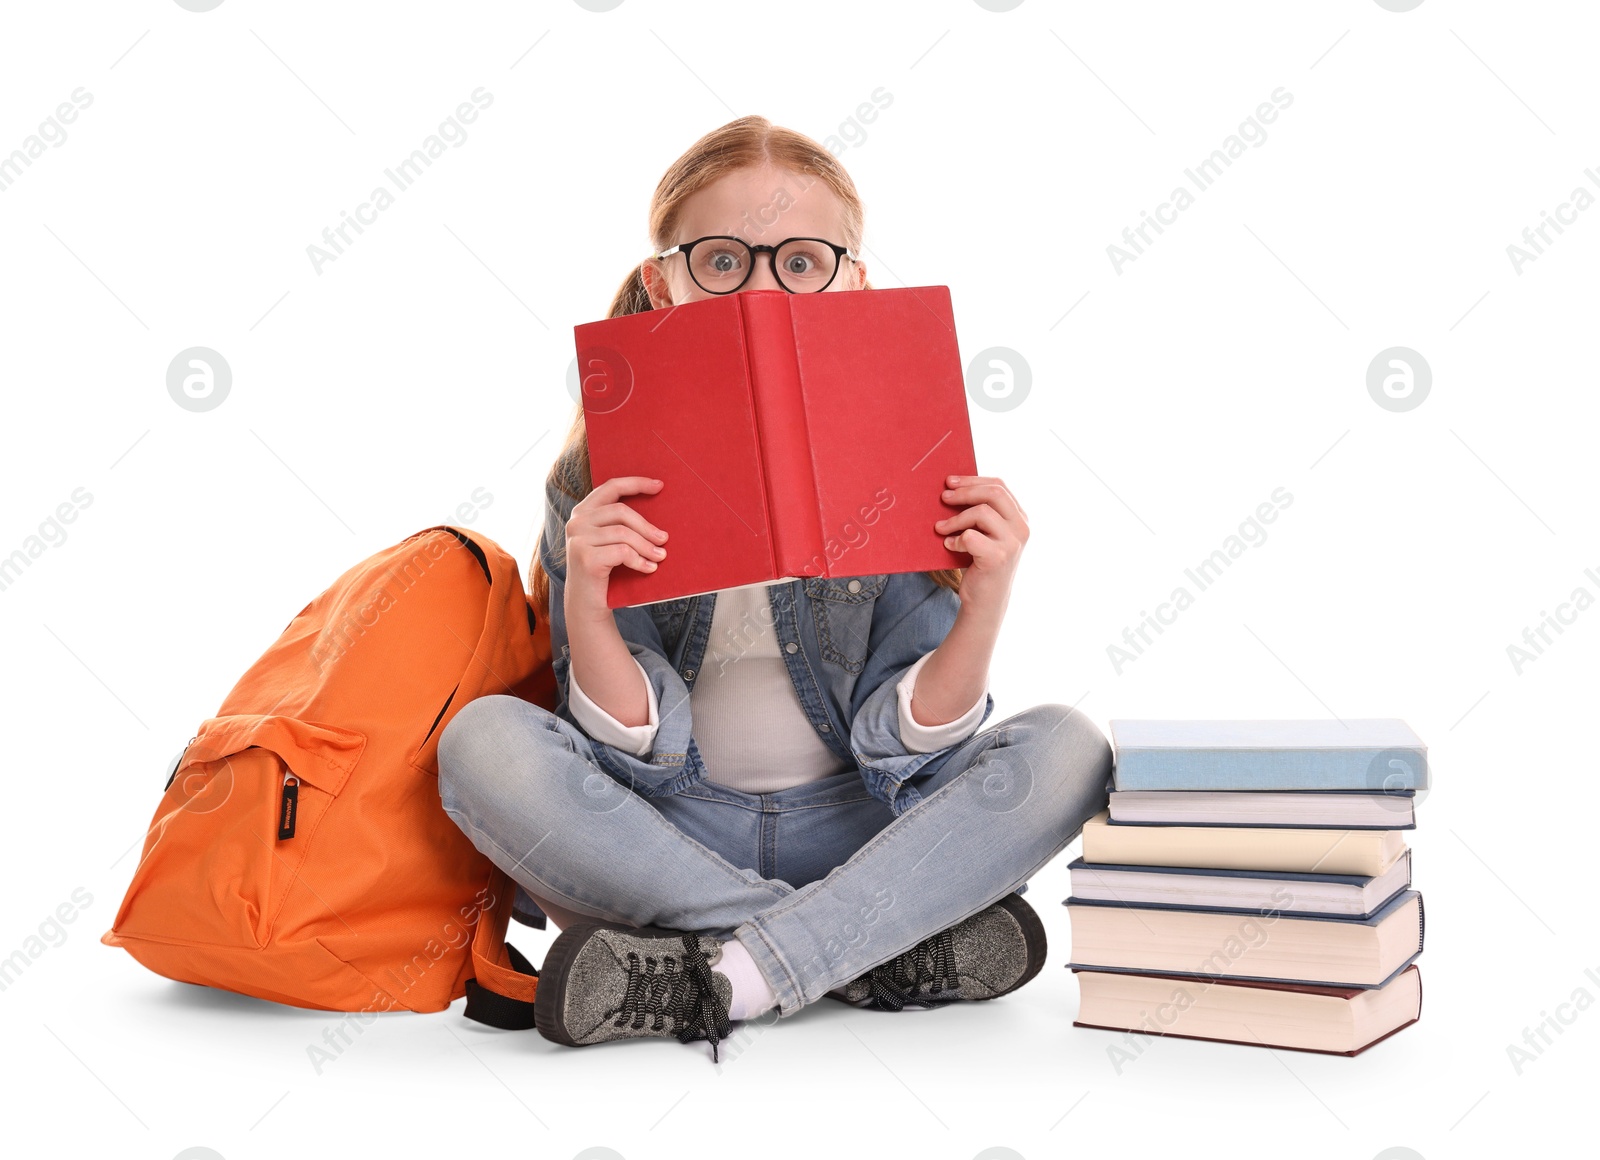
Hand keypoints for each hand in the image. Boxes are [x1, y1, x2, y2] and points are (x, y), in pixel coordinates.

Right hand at [564, 475, 669, 617]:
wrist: (586, 605)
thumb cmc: (604, 571)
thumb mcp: (609, 542)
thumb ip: (620, 524)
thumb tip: (657, 513)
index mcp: (582, 512)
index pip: (611, 487)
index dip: (636, 483)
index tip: (659, 485)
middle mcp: (576, 522)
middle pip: (621, 511)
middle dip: (647, 526)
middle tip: (664, 539)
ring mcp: (578, 539)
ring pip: (624, 534)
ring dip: (647, 546)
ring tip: (660, 556)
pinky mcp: (586, 558)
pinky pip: (622, 552)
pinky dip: (640, 560)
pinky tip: (649, 568)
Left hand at [934, 474, 1027, 612]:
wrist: (986, 601)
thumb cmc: (981, 563)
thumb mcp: (987, 533)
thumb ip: (982, 512)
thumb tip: (953, 487)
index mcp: (1020, 518)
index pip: (999, 486)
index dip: (973, 480)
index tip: (951, 481)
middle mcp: (1022, 528)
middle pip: (993, 493)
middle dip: (965, 492)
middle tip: (944, 497)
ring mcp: (1012, 543)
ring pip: (981, 512)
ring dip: (955, 519)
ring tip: (941, 528)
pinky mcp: (998, 557)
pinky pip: (970, 536)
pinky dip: (955, 540)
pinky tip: (950, 546)